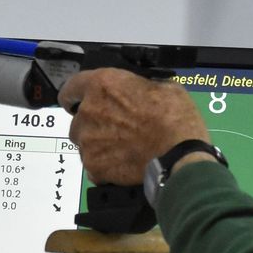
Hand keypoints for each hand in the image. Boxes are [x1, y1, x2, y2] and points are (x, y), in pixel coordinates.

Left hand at [57, 68, 208, 184]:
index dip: (75, 97)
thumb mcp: (164, 87)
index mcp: (102, 85)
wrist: (181, 155)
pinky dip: (105, 167)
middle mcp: (88, 112)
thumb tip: (138, 91)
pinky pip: (94, 167)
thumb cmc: (176, 117)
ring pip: (85, 144)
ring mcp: (88, 142)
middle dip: (93, 125)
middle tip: (117, 131)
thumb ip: (139, 87)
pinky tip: (124, 166)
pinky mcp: (94, 167)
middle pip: (79, 120)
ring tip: (122, 151)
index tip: (79, 103)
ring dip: (98, 146)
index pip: (71, 88)